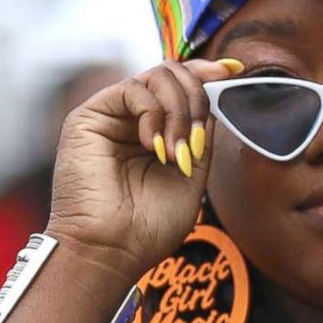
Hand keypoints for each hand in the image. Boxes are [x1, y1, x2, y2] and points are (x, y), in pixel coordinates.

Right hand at [44, 57, 242, 281]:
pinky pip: (133, 89)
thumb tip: (213, 93)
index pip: (181, 86)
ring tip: (176, 154)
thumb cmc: (149, 227)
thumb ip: (201, 133)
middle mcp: (132, 119)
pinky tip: (154, 147)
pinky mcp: (88, 117)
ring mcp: (110, 116)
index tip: (233, 70)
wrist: (112, 252)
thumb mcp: (192, 173)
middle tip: (196, 143)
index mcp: (155, 131)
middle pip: (174, 75)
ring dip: (179, 112)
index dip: (207, 73)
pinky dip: (154, 114)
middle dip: (197, 101)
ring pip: (158, 76)